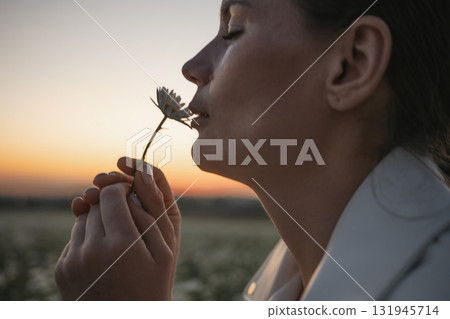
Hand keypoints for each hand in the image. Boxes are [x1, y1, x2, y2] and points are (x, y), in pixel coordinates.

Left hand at [55, 158, 180, 299]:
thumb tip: (136, 180)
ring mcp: (73, 261)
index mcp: (122, 243)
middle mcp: (92, 250)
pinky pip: (74, 238)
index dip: (121, 188)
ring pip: (83, 219)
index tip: (129, 192)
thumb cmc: (152, 285)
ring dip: (97, 220)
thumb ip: (151, 212)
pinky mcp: (62, 270)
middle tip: (126, 220)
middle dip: (110, 205)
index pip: (111, 193)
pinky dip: (87, 238)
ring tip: (116, 240)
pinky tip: (103, 255)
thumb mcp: (164, 251)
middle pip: (96, 204)